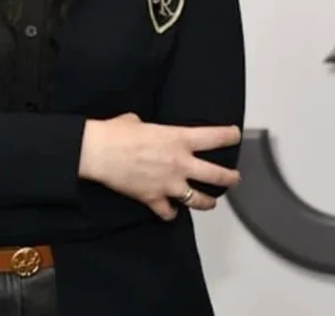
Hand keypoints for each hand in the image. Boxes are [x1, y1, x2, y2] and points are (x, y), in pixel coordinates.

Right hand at [78, 112, 240, 220]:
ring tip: (211, 202)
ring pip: (199, 200)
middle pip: (217, 175)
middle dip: (230, 178)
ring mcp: (169, 184)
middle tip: (234, 178)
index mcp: (179, 138)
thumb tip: (143, 129)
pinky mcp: (153, 199)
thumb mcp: (137, 120)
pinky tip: (171, 212)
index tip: (235, 136)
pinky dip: (171, 214)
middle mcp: (180, 163)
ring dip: (208, 202)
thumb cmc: (116, 132)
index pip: (215, 137)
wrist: (99, 152)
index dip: (230, 136)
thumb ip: (150, 128)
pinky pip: (168, 213)